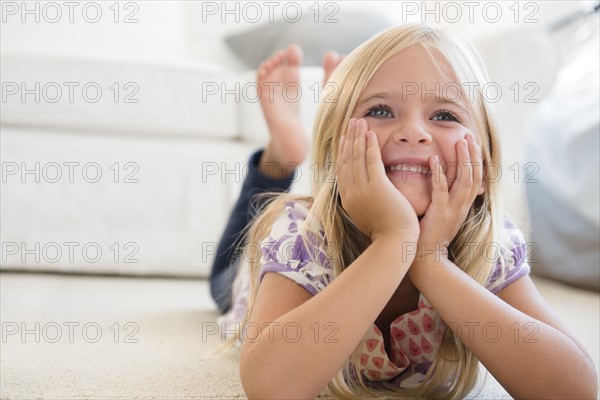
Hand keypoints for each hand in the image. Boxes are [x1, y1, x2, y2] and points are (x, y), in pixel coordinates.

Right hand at [336, 118, 419, 242]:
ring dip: (357, 137)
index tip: (344, 139)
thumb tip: (364, 193)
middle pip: (347, 160)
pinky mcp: (377, 187)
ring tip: (359, 121)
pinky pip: (371, 160)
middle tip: (351, 123)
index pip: (342, 170)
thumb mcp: (369, 215)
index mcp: (348, 200)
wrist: (394, 242)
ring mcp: (362, 190)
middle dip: (348, 139)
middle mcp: (351, 193)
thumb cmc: (387, 233)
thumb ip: (364, 201)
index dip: (343, 152)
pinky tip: (371, 133)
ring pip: (356, 157)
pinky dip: (370, 145)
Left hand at [412, 133, 482, 264]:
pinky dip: (439, 174)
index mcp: (463, 205)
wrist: (427, 260)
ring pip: (465, 180)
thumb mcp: (443, 215)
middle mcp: (462, 206)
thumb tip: (442, 180)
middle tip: (469, 135)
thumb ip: (445, 198)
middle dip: (473, 154)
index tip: (471, 141)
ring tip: (460, 141)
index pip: (474, 177)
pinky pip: (441, 190)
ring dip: (463, 159)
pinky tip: (433, 159)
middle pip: (475, 175)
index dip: (475, 159)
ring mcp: (453, 209)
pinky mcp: (440, 213)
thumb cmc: (429, 236)